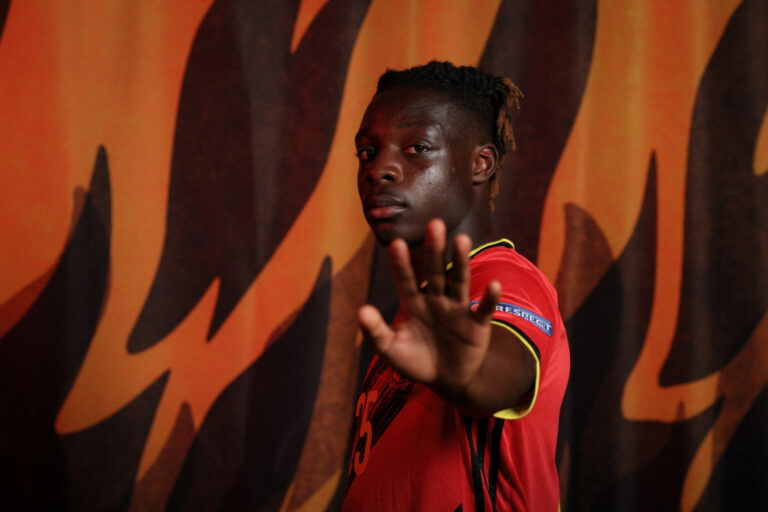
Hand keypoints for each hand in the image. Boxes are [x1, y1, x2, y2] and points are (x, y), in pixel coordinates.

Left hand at [358, 218, 500, 393]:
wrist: (446, 381)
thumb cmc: (415, 361)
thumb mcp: (391, 350)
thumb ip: (376, 332)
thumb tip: (361, 310)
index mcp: (414, 302)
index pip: (406, 279)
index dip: (402, 263)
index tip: (396, 244)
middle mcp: (436, 299)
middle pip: (435, 271)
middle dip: (434, 249)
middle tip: (434, 224)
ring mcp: (457, 309)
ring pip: (459, 281)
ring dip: (461, 262)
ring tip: (461, 239)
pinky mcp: (477, 324)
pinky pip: (483, 309)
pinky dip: (489, 299)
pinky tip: (493, 285)